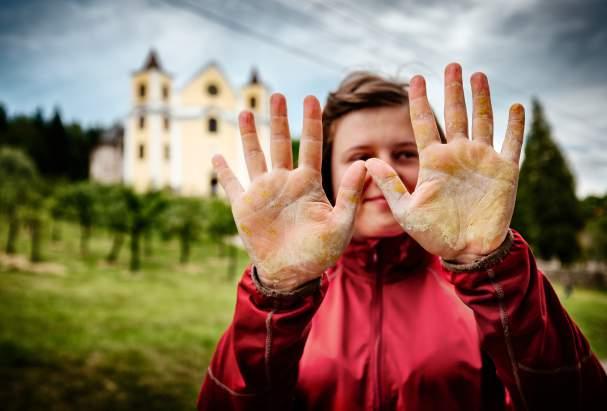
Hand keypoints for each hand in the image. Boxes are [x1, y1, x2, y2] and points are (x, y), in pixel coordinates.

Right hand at [212, 94, 366, 290]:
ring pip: (254, 155)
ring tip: (246, 111)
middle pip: (281, 143)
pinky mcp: (243, 206)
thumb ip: (350, 195)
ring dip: (250, 135)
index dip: (312, 122)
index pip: (312, 146)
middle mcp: (284, 182)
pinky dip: (223, 171)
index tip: (312, 98)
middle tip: (277, 95)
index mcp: (308, 183)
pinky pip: (231, 184)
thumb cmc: (320, 252)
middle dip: (279, 119)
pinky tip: (217, 155)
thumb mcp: (340, 224)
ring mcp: (262, 192)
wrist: (292, 274)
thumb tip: (362, 163)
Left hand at [365, 63, 524, 262]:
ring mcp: (481, 160)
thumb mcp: (406, 210)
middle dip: (453, 90)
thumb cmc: (434, 233)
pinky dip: (515, 126)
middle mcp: (457, 155)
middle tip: (452, 65)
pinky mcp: (504, 171)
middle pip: (454, 114)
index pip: (424, 123)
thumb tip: (367, 162)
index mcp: (433, 161)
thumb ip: (389, 185)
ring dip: (481, 98)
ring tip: (477, 75)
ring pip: (482, 121)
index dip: (419, 100)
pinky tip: (515, 107)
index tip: (415, 77)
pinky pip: (511, 143)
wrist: (466, 251)